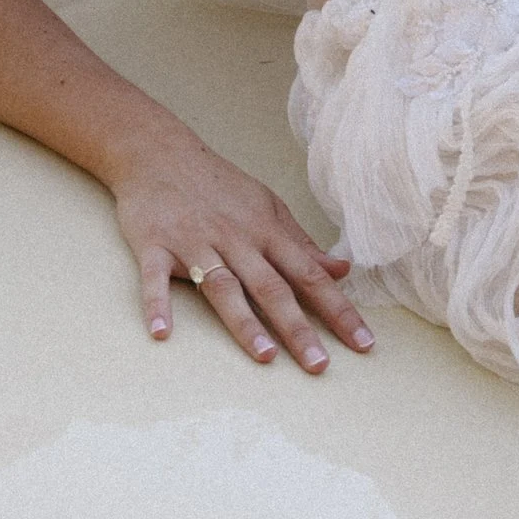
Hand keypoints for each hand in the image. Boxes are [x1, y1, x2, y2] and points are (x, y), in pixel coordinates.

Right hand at [112, 127, 374, 372]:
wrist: (159, 152)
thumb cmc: (218, 184)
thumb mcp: (266, 206)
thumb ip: (301, 243)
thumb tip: (342, 270)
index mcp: (265, 231)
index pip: (309, 275)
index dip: (338, 309)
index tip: (363, 343)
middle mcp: (235, 239)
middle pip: (271, 287)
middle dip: (297, 328)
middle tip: (319, 366)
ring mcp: (194, 243)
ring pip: (223, 286)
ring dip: (244, 321)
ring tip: (265, 356)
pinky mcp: (155, 245)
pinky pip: (155, 279)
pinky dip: (157, 305)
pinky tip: (161, 334)